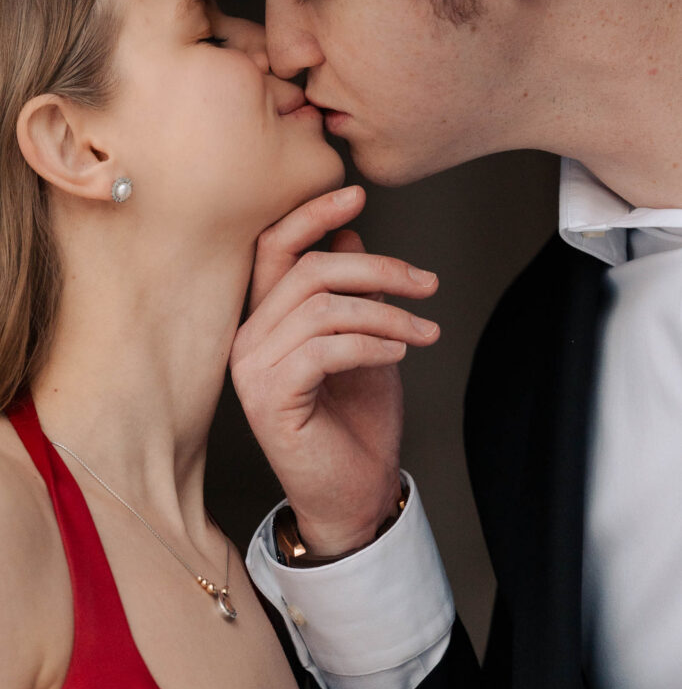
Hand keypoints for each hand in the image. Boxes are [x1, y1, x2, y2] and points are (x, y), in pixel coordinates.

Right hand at [230, 186, 439, 555]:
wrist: (356, 492)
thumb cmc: (357, 421)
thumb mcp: (364, 343)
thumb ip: (351, 294)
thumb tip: (348, 237)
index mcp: (268, 321)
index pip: (274, 249)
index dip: (312, 216)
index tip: (357, 196)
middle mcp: (249, 339)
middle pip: (307, 272)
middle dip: (377, 269)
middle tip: (426, 285)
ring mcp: (254, 370)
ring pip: (322, 308)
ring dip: (387, 315)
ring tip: (424, 332)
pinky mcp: (270, 399)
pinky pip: (324, 348)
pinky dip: (371, 344)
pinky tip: (400, 355)